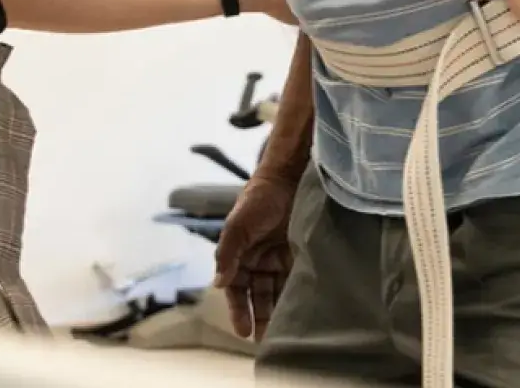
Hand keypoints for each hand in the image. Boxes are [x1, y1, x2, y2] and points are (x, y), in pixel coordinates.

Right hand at [213, 171, 296, 339]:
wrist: (288, 177)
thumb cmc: (257, 199)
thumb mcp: (238, 225)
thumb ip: (227, 253)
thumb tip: (218, 284)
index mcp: (239, 255)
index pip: (236, 290)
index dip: (238, 311)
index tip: (243, 332)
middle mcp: (257, 261)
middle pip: (257, 295)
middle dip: (260, 317)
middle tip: (266, 341)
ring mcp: (278, 259)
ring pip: (276, 292)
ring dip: (278, 311)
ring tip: (284, 334)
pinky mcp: (298, 255)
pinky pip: (295, 280)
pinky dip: (296, 296)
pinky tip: (301, 312)